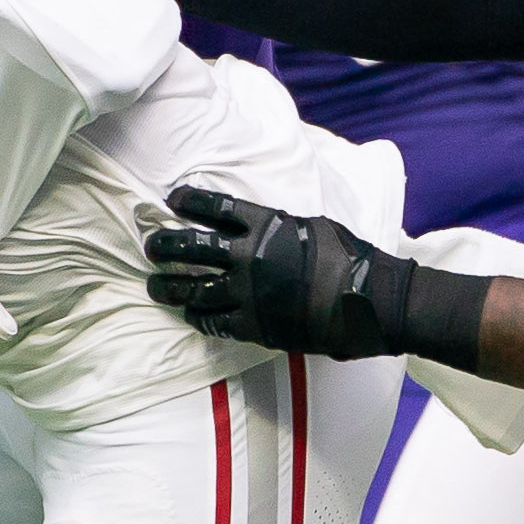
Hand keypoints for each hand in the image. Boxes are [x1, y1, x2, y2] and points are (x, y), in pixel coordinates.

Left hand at [141, 185, 486, 364]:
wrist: (371, 301)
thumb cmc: (350, 258)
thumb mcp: (314, 225)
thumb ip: (279, 223)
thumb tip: (258, 219)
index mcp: (267, 226)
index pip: (215, 208)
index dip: (189, 200)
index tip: (172, 199)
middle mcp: (250, 257)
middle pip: (191, 248)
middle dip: (164, 246)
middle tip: (151, 247)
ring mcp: (249, 293)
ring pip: (193, 289)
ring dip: (168, 287)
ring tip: (154, 285)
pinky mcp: (254, 325)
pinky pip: (213, 322)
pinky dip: (197, 318)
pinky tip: (189, 315)